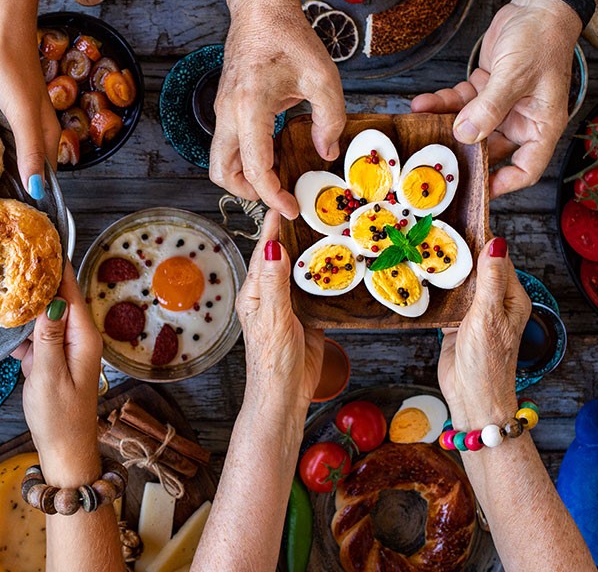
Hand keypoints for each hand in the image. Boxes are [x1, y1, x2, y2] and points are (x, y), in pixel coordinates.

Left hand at [0, 15, 59, 200]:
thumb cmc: (12, 66)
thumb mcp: (21, 115)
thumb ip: (30, 152)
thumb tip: (38, 191)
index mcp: (45, 130)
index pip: (47, 172)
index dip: (38, 193)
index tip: (24, 215)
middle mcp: (35, 122)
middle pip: (32, 160)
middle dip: (21, 181)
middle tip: (0, 205)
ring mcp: (18, 109)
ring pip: (14, 143)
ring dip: (5, 160)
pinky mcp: (0, 96)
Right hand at [14, 264, 102, 485]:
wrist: (64, 451)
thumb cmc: (59, 417)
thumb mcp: (48, 373)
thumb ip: (48, 335)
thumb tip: (52, 298)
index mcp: (84, 336)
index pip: (70, 289)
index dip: (57, 264)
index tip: (41, 238)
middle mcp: (79, 337)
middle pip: (58, 298)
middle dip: (36, 280)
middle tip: (11, 257)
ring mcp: (67, 348)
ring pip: (46, 316)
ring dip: (26, 308)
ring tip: (1, 288)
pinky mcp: (55, 360)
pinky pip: (40, 336)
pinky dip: (24, 333)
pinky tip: (5, 333)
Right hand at [211, 0, 345, 218]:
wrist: (260, 12)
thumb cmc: (289, 38)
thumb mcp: (323, 78)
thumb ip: (330, 120)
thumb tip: (325, 153)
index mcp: (250, 108)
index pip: (254, 168)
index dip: (273, 196)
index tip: (291, 207)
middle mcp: (227, 113)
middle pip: (221, 173)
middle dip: (247, 193)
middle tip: (277, 195)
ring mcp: (221, 111)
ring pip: (219, 162)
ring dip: (243, 177)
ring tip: (275, 177)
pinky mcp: (224, 108)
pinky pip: (227, 145)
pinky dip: (243, 159)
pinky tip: (272, 152)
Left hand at [236, 209, 323, 416]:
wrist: (286, 395)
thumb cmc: (271, 361)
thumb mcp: (272, 317)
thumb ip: (274, 282)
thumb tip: (271, 248)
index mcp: (255, 292)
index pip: (264, 252)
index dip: (272, 227)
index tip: (281, 202)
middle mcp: (271, 294)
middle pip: (284, 257)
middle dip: (295, 234)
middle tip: (311, 208)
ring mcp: (290, 305)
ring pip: (303, 272)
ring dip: (315, 253)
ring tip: (330, 229)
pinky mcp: (309, 317)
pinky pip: (319, 291)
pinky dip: (329, 278)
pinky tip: (342, 266)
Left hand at [411, 0, 581, 197]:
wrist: (538, 6)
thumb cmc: (542, 39)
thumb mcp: (515, 76)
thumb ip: (489, 108)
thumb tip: (466, 135)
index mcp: (541, 125)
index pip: (526, 169)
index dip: (503, 184)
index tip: (477, 192)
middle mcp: (522, 120)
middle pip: (489, 150)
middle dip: (461, 153)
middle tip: (433, 160)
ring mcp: (502, 106)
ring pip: (469, 126)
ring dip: (444, 125)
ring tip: (419, 124)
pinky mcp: (485, 89)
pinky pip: (460, 103)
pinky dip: (442, 104)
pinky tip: (422, 104)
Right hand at [438, 238, 529, 428]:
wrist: (472, 397)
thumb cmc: (488, 361)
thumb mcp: (489, 315)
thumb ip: (491, 279)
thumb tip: (497, 242)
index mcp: (512, 297)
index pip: (497, 258)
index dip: (481, 238)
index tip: (461, 219)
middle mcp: (495, 302)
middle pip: (476, 268)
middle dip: (457, 252)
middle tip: (433, 232)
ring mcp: (474, 313)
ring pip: (458, 283)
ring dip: (443, 271)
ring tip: (422, 250)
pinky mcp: (454, 323)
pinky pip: (444, 300)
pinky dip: (433, 290)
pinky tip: (418, 278)